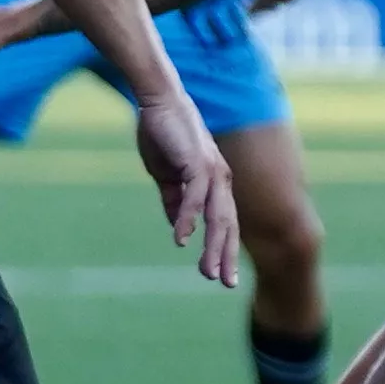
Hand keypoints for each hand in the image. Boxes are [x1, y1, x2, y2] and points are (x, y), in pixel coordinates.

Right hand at [132, 84, 240, 291]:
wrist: (158, 100)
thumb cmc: (163, 134)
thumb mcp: (166, 176)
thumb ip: (174, 200)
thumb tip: (179, 229)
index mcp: (214, 183)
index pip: (224, 223)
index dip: (223, 249)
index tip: (221, 275)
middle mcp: (219, 179)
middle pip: (227, 225)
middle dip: (225, 256)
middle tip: (224, 283)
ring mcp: (211, 171)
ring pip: (217, 217)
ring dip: (213, 246)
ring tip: (208, 272)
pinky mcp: (197, 163)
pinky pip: (195, 197)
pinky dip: (189, 219)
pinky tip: (182, 239)